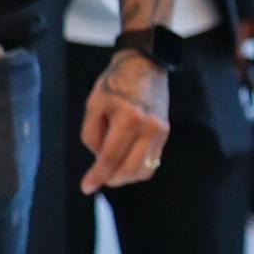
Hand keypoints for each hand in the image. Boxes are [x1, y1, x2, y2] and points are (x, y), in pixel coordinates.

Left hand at [81, 50, 172, 196]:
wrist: (145, 66)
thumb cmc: (116, 83)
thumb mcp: (93, 105)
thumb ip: (91, 134)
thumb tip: (98, 158)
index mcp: (129, 118)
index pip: (111, 157)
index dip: (97, 175)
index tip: (87, 187)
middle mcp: (149, 127)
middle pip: (130, 169)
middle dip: (112, 179)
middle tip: (97, 179)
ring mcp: (161, 131)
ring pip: (144, 170)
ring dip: (125, 177)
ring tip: (111, 171)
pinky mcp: (165, 133)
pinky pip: (152, 161)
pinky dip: (137, 168)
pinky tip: (124, 162)